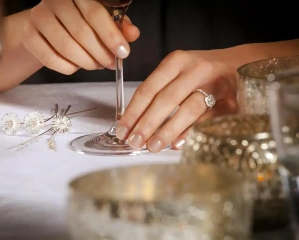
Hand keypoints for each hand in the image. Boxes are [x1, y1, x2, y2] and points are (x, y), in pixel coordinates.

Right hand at [22, 0, 139, 74]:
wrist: (50, 22)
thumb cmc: (81, 19)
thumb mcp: (104, 18)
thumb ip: (119, 25)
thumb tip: (132, 34)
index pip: (95, 13)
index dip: (111, 36)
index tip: (123, 53)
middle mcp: (54, 0)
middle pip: (81, 32)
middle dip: (100, 53)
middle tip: (110, 63)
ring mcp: (38, 16)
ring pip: (66, 47)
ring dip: (86, 62)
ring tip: (96, 65)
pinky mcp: (29, 34)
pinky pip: (50, 58)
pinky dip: (68, 67)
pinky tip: (76, 66)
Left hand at [116, 49, 237, 151]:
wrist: (245, 63)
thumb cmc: (204, 72)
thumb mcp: (180, 72)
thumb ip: (159, 92)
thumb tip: (136, 124)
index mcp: (176, 62)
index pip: (149, 89)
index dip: (133, 112)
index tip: (122, 130)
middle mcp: (195, 69)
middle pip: (166, 99)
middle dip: (147, 123)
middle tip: (134, 142)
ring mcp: (215, 84)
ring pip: (188, 109)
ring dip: (168, 130)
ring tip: (153, 146)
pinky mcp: (232, 100)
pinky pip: (209, 119)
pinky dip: (192, 132)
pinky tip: (178, 144)